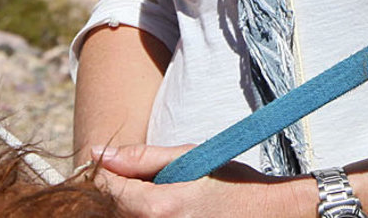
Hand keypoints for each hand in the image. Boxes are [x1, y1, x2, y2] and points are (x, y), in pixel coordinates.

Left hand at [88, 143, 315, 217]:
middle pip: (115, 210)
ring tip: (156, 191)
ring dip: (131, 206)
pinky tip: (162, 206)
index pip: (110, 190)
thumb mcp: (187, 158)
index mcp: (161, 208)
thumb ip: (141, 158)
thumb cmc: (230, 181)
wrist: (268, 211)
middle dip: (118, 190)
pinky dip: (146, 215)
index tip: (107, 163)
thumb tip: (99, 155)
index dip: (103, 173)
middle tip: (134, 176)